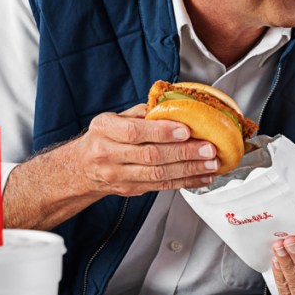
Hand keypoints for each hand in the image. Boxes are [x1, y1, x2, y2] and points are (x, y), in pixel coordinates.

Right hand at [74, 104, 220, 196]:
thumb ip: (143, 112)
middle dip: (184, 152)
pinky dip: (186, 182)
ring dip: (190, 169)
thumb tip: (174, 105)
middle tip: (207, 148)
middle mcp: (109, 154)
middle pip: (151, 155)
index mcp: (105, 130)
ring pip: (158, 174)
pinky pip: (162, 186)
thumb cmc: (104, 138)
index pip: (134, 131)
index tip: (185, 130)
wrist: (83, 167)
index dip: (161, 132)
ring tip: (210, 164)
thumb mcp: (115, 118)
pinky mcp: (132, 190)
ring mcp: (119, 176)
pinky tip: (202, 177)